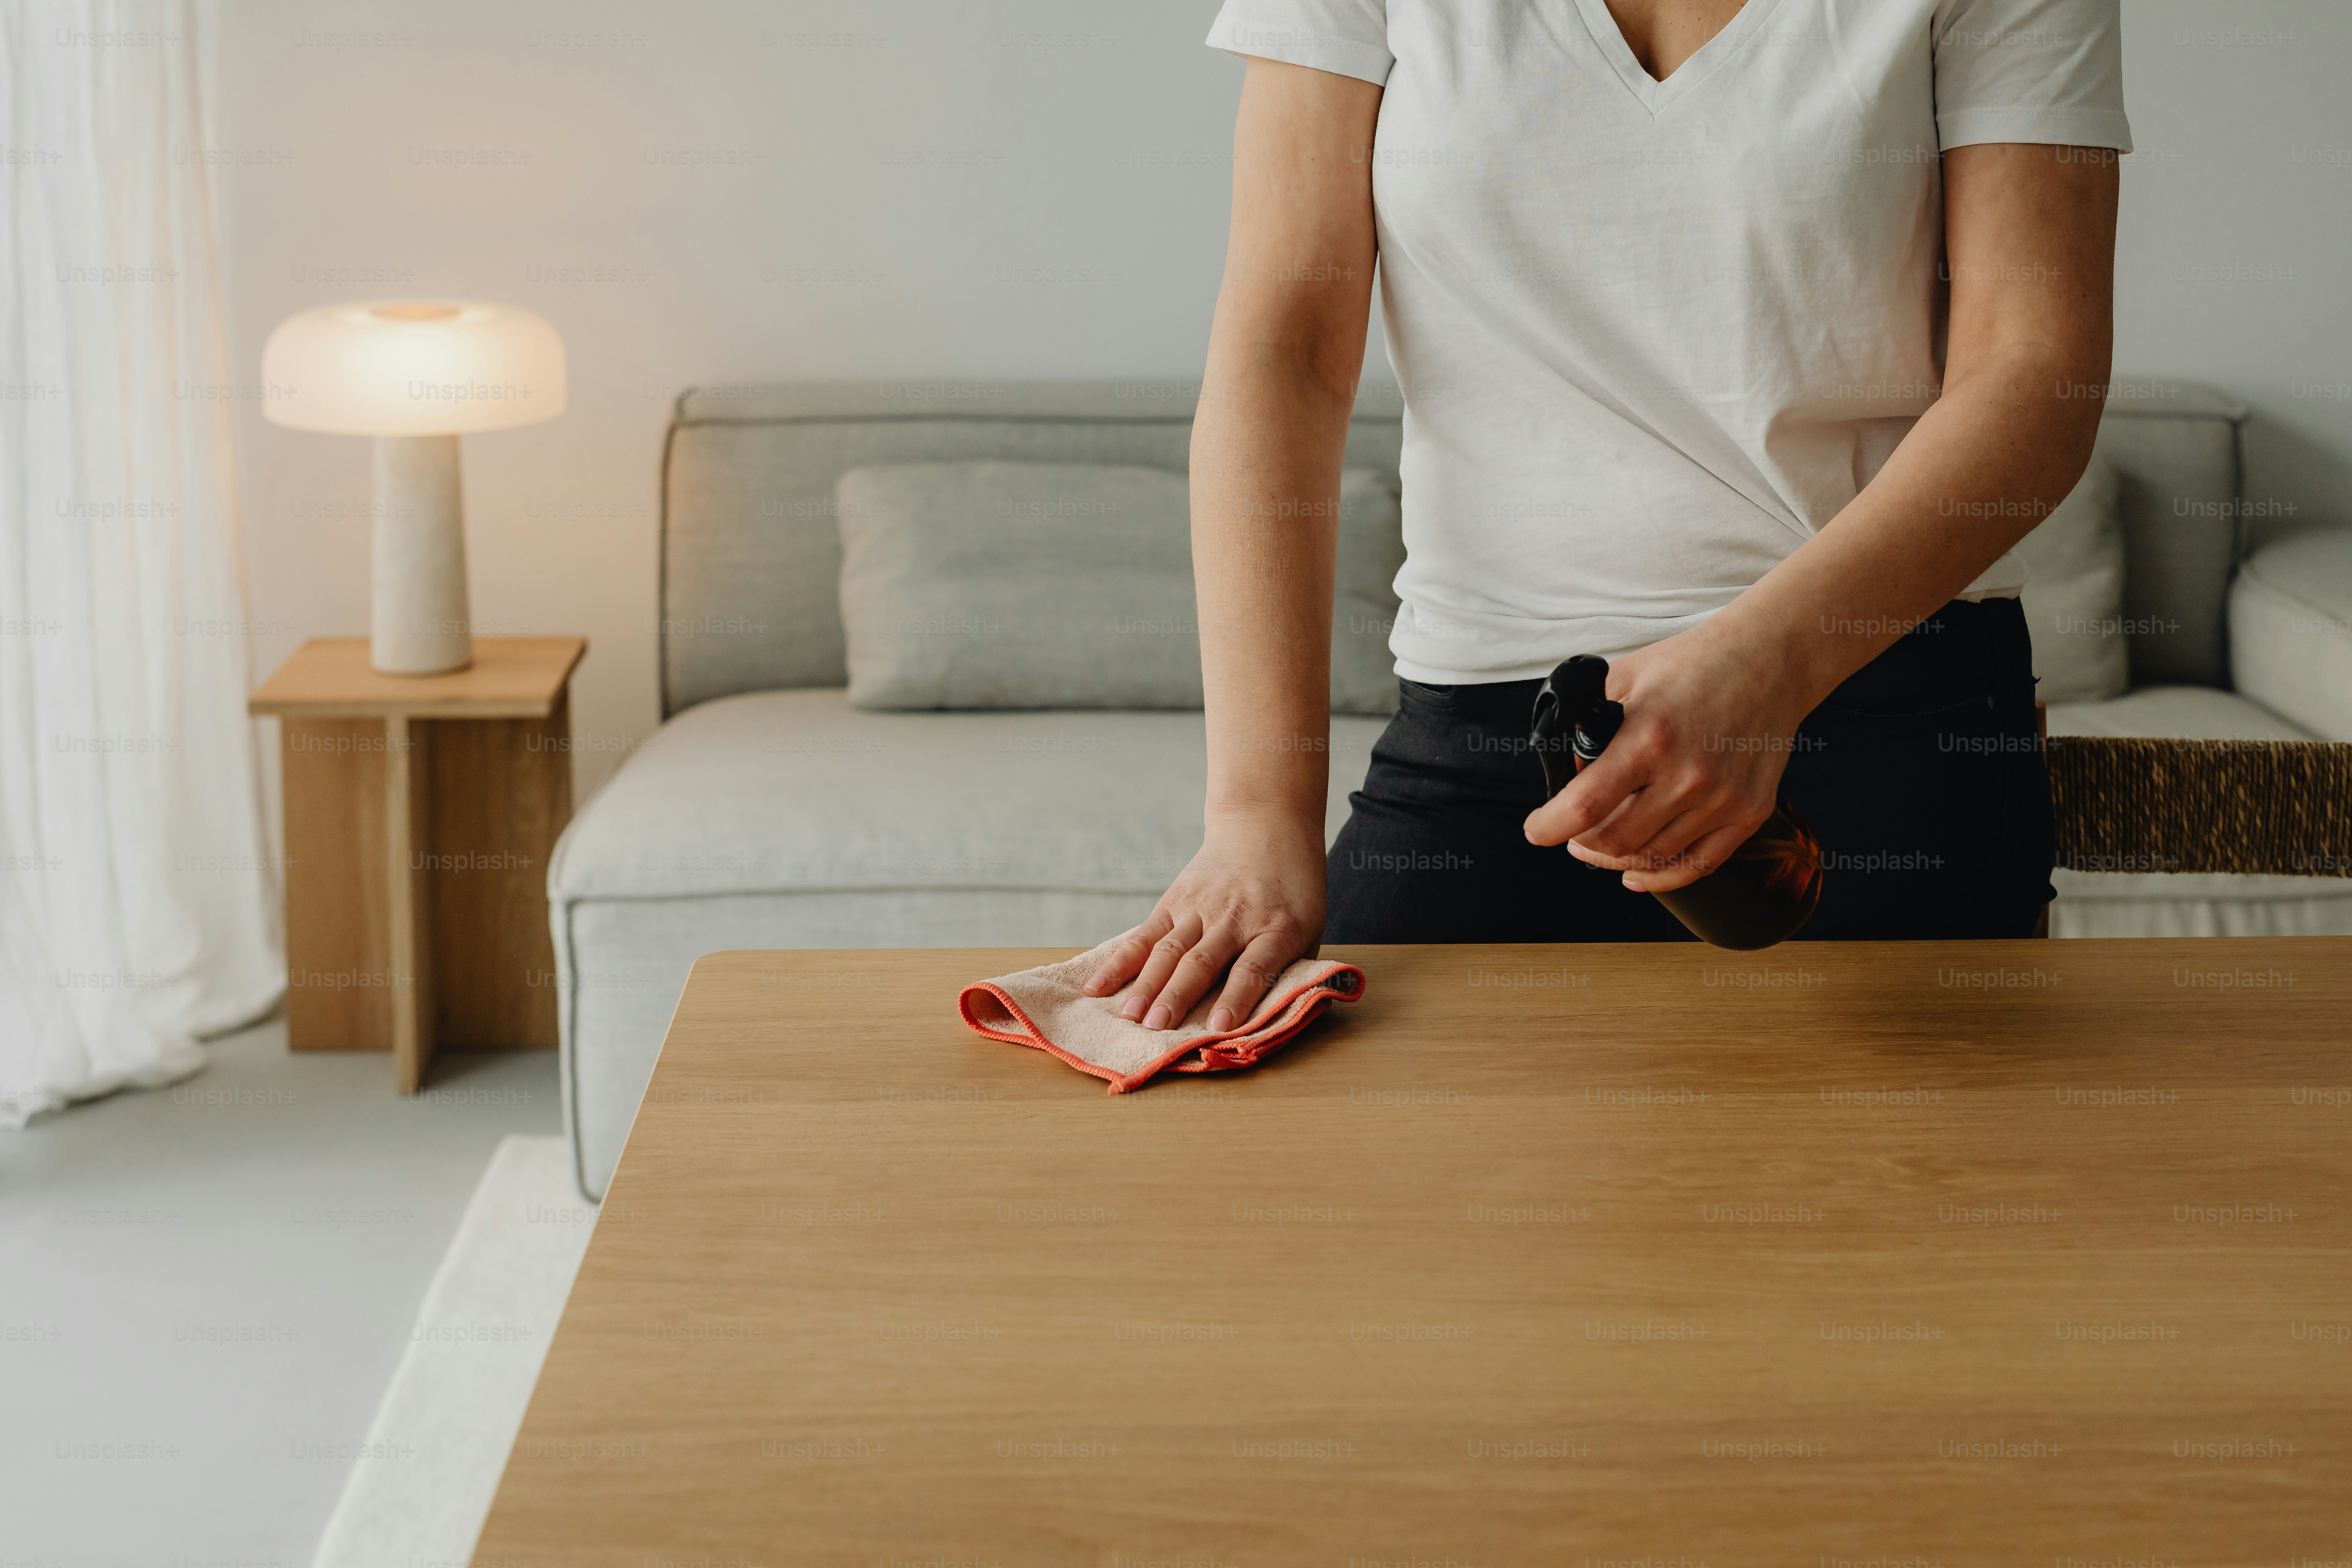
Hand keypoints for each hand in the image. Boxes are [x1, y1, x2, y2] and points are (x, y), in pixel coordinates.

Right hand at [1080, 812, 1325, 1031]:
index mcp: (1277, 928)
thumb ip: (1294, 967)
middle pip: (1203, 961)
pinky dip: (1120, 961)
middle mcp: (1235, 918)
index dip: (1236, 997)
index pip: (1253, 966)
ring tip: (1129, 1015)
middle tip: (1157, 1028)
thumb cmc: (1294, 890)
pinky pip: (1144, 934)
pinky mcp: (1174, 902)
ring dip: (1148, 984)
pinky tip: (1098, 986)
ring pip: (1170, 949)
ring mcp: (1200, 908)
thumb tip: (1277, 1019)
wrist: (1267, 826)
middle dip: (1178, 996)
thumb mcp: (1311, 925)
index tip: (1218, 1027)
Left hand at [1522, 618, 1812, 892]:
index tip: (1536, 829)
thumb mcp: (1624, 676)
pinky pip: (1699, 865)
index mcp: (1649, 737)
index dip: (1549, 826)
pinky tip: (1636, 875)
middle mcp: (1688, 775)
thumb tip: (1570, 771)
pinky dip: (1661, 878)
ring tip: (1601, 844)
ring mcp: (1723, 798)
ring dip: (1616, 858)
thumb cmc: (1695, 663)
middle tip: (1570, 835)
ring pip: (1651, 857)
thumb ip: (1588, 721)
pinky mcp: (1749, 812)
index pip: (1585, 805)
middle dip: (1580, 844)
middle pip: (1615, 841)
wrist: (1770, 659)